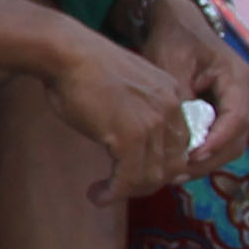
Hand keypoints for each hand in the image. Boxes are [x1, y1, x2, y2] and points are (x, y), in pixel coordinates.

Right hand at [39, 28, 200, 201]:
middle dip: (147, 182)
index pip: (181, 143)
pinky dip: (113, 193)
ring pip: (153, 176)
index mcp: (172, 95)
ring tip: (104, 193)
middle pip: (173, 164)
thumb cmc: (83, 67)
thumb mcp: (125, 86)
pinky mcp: (130, 138)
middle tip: (121, 186)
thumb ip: (138, 108)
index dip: (162, 165)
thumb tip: (129, 139)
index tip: (139, 175)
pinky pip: (129, 179)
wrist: (66, 53)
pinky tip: (97, 195)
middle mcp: (170, 110)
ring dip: (128, 192)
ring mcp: (152, 124)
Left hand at [142, 0, 248, 174]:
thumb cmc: (175, 40)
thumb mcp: (172, 61)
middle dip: (208, 159)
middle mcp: (246, 95)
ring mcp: (238, 106)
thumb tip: (181, 133)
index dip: (215, 141)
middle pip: (236, 139)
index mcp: (239, 79)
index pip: (236, 118)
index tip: (190, 157)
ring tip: (174, 174)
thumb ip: (179, 94)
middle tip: (177, 174)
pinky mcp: (226, 114)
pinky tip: (177, 163)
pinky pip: (219, 140)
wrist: (179, 26)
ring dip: (205, 161)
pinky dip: (201, 153)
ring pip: (229, 145)